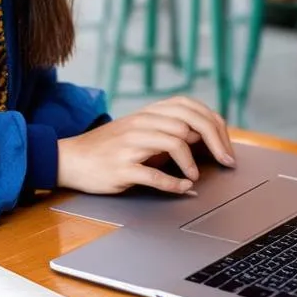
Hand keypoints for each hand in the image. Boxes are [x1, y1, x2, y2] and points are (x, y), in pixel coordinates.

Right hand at [57, 96, 234, 195]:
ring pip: (174, 142)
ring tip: (195, 176)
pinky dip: (173, 184)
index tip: (226, 146)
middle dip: (214, 143)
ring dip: (192, 163)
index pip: (190, 107)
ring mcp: (130, 144)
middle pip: (188, 123)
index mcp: (147, 113)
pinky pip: (154, 174)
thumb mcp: (138, 131)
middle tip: (224, 161)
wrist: (71, 159)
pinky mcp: (121, 167)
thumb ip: (166, 129)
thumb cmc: (108, 148)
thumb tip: (202, 136)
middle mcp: (141, 124)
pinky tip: (181, 188)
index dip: (215, 125)